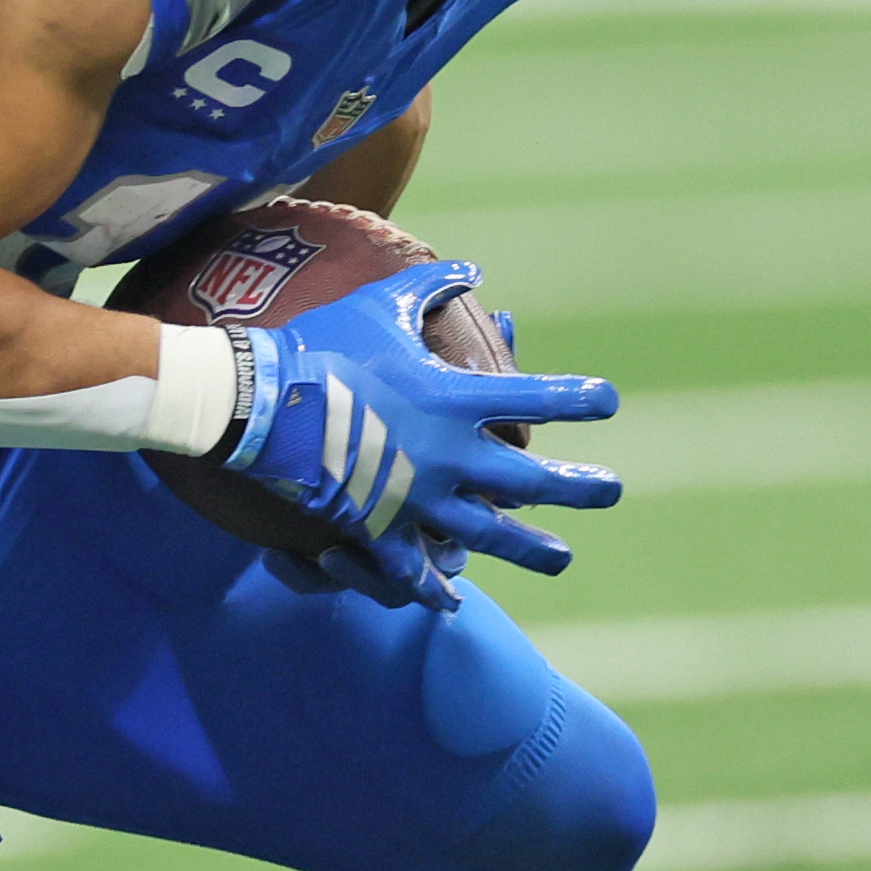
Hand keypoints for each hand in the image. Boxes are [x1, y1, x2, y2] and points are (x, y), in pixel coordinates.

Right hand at [213, 261, 616, 609]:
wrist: (260, 400)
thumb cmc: (323, 342)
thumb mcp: (382, 303)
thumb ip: (433, 285)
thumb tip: (474, 268)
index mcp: (456, 399)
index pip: (540, 400)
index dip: (581, 402)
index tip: (607, 404)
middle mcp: (448, 454)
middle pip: (531, 481)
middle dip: (577, 488)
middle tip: (609, 492)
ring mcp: (414, 496)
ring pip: (487, 534)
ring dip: (530, 550)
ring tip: (562, 560)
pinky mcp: (375, 525)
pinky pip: (410, 566)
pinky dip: (430, 587)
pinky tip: (449, 601)